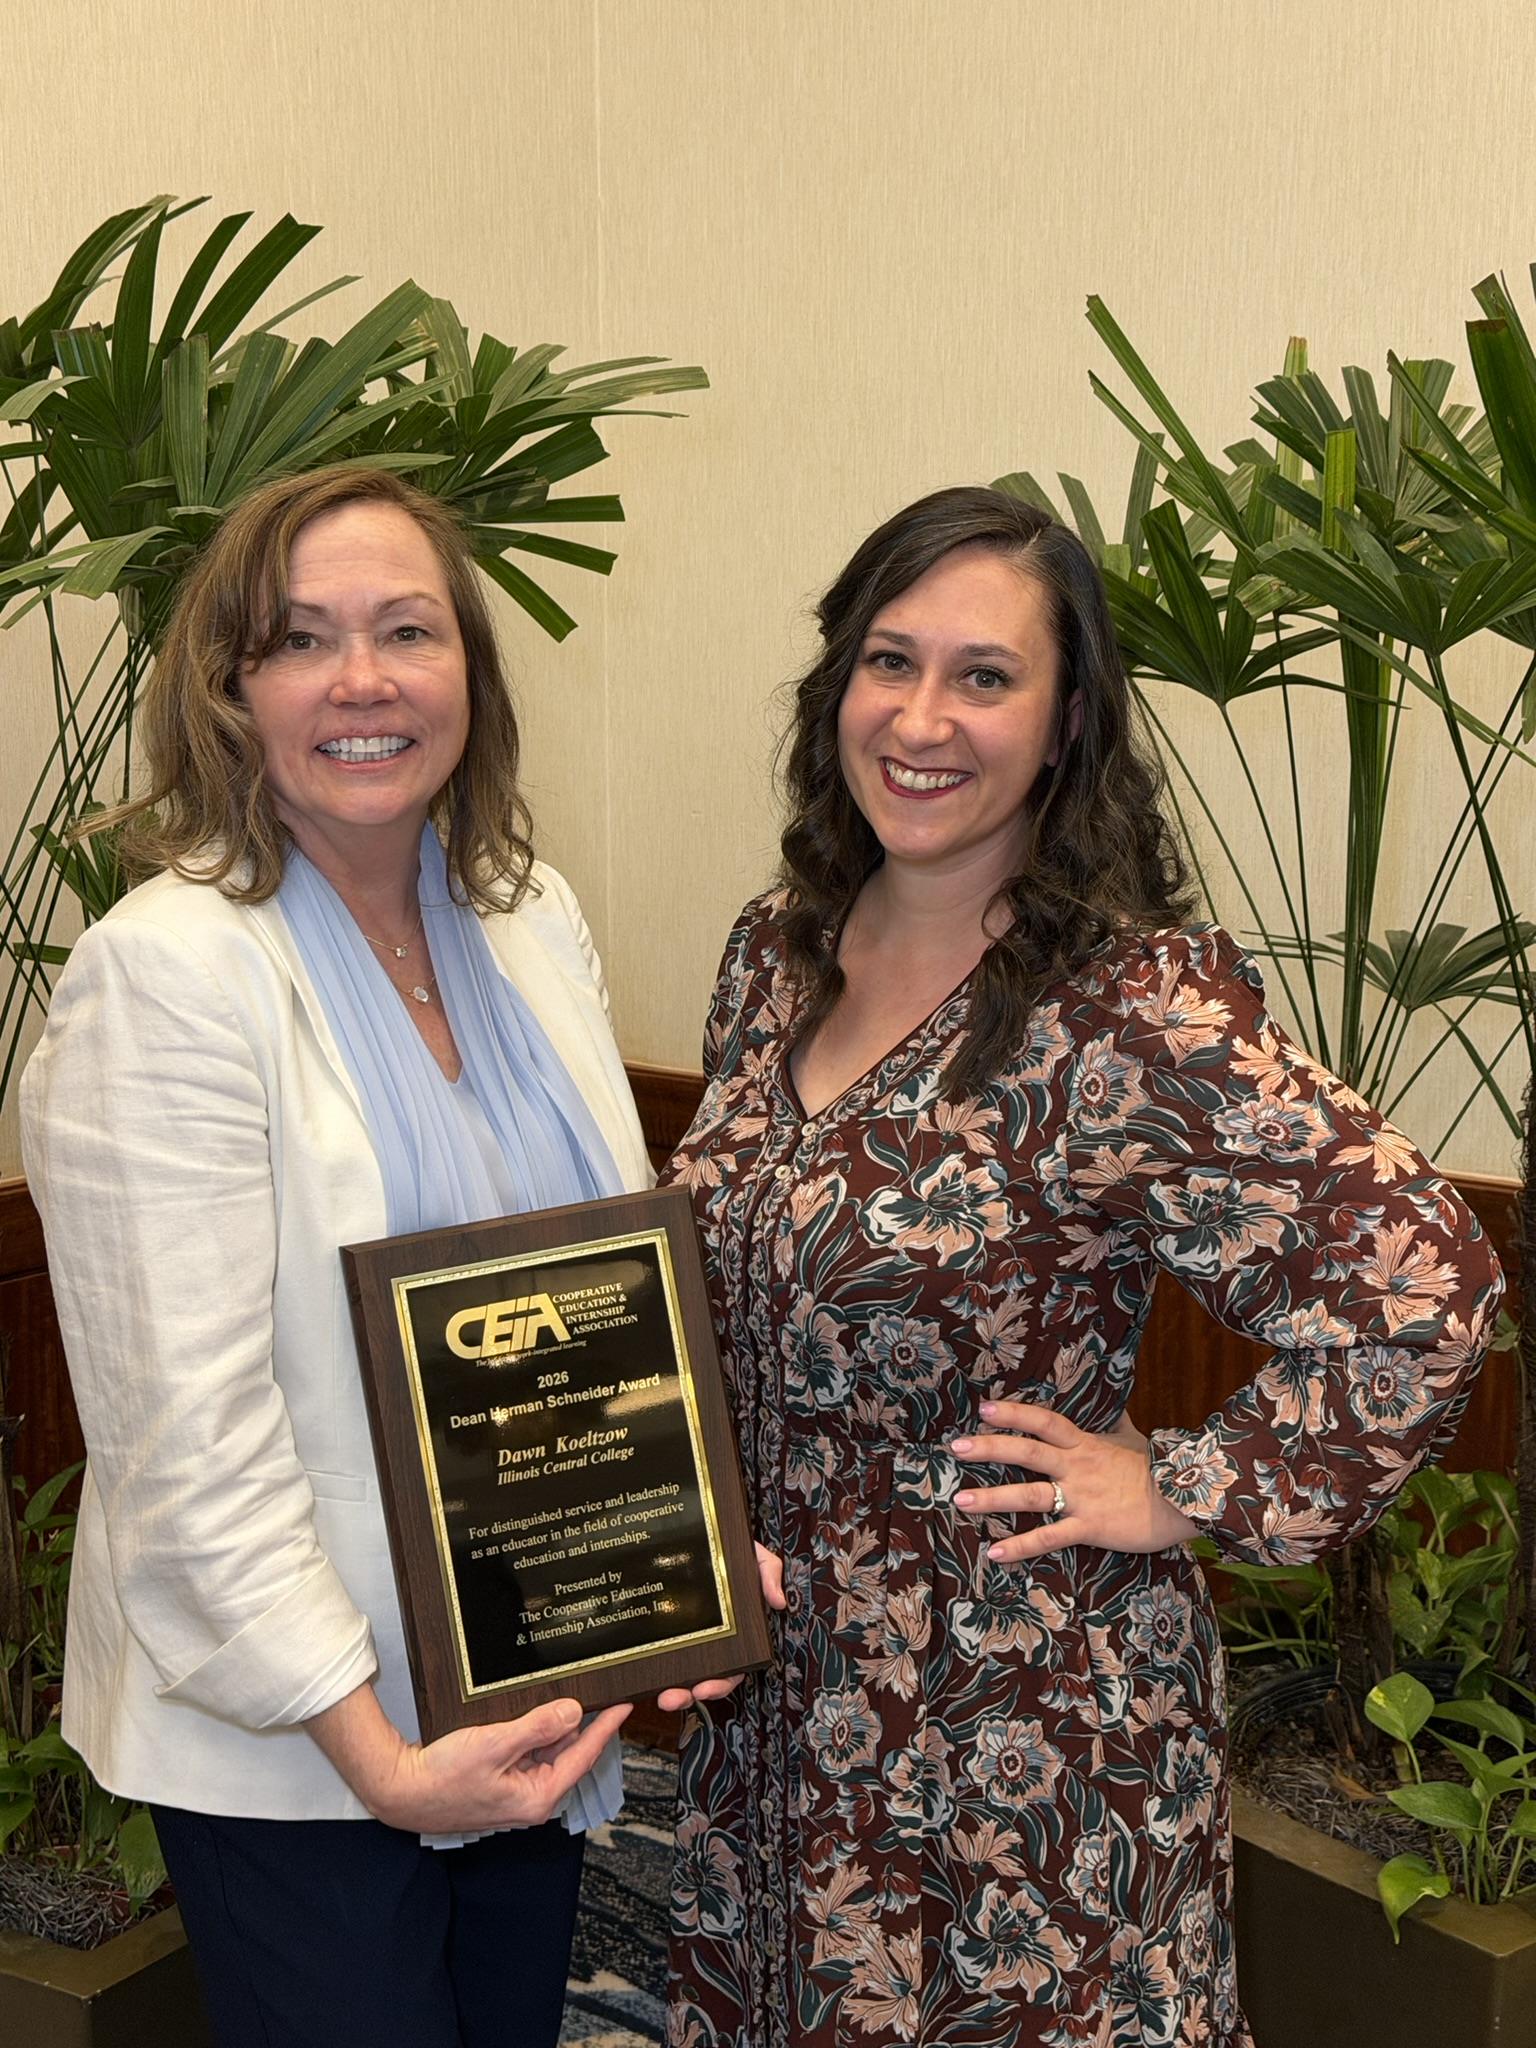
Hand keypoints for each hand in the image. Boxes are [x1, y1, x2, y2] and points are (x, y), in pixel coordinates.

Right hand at [306, 1683, 630, 1832]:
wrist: (400, 1790)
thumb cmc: (442, 1776)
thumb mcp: (495, 1744)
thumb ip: (537, 1727)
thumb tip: (574, 1712)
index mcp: (537, 1797)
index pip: (583, 1755)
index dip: (605, 1727)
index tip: (625, 1704)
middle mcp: (531, 1798)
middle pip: (566, 1751)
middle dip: (578, 1722)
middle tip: (594, 1688)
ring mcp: (515, 1791)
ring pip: (546, 1749)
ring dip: (551, 1725)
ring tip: (562, 1694)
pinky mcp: (501, 1781)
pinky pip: (526, 1751)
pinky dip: (531, 1731)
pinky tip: (528, 1712)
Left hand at [655, 1543, 786, 1711]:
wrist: (704, 1531)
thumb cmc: (731, 1548)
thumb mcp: (756, 1556)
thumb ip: (769, 1572)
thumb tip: (777, 1600)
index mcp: (736, 1632)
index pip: (732, 1667)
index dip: (721, 1682)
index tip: (706, 1687)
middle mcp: (714, 1641)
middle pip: (706, 1679)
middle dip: (690, 1694)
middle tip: (674, 1697)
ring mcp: (689, 1637)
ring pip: (682, 1675)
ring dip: (673, 1691)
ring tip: (662, 1696)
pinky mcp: (666, 1630)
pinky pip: (662, 1656)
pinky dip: (655, 1671)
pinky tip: (645, 1678)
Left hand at [950, 1401, 1196, 1563]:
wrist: (1186, 1499)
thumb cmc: (1159, 1468)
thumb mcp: (1134, 1439)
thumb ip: (1116, 1424)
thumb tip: (1113, 1405)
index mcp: (1085, 1444)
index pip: (1044, 1422)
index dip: (1014, 1413)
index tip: (984, 1409)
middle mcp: (1077, 1467)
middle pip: (1026, 1452)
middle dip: (989, 1448)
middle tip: (956, 1447)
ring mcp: (1081, 1497)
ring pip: (1030, 1494)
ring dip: (993, 1498)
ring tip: (960, 1501)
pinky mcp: (1089, 1527)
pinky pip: (1049, 1538)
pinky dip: (1020, 1547)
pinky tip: (995, 1553)